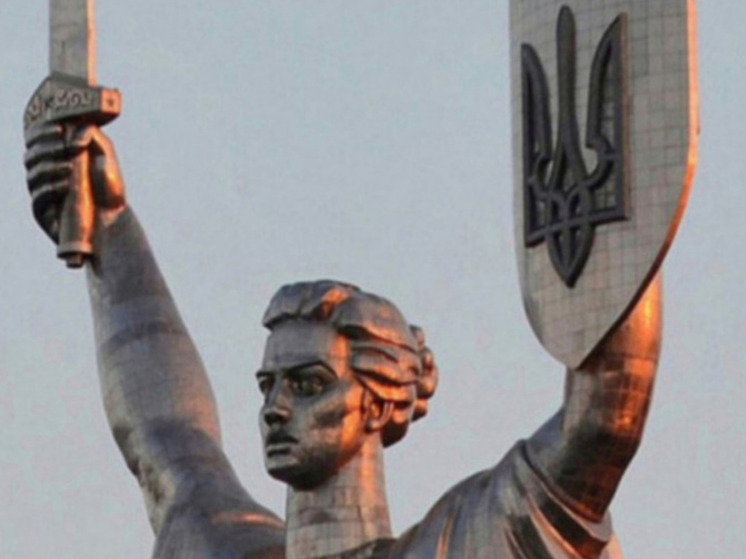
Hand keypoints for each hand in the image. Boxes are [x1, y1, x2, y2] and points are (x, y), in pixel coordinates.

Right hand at [24, 123, 125, 243]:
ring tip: (71, 167)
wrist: (114, 219)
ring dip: (50, 168)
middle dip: (47, 149)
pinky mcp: (44, 213)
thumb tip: (74, 128)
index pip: (37, 139)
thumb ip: (93, 137)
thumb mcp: (105, 157)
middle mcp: (44, 174)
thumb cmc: (109, 187)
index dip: (44, 132)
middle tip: (65, 147)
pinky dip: (51, 189)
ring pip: (33, 176)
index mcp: (54, 158)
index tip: (61, 129)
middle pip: (31, 156)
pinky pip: (38, 199)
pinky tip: (67, 185)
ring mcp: (42, 193)